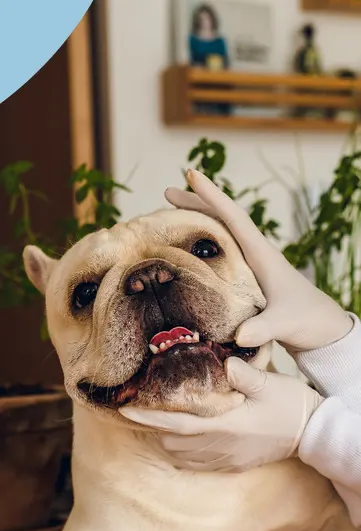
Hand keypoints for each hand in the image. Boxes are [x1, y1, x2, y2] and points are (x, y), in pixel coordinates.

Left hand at [120, 358, 322, 471]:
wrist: (312, 434)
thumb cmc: (290, 405)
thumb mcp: (270, 383)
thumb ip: (244, 375)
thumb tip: (224, 362)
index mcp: (225, 425)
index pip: (176, 424)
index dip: (148, 419)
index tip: (125, 411)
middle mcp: (220, 446)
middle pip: (172, 442)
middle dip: (154, 427)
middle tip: (144, 408)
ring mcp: (225, 459)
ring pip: (181, 455)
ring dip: (168, 438)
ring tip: (162, 419)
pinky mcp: (232, 465)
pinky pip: (197, 464)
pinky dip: (183, 451)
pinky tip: (185, 436)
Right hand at [166, 170, 351, 352]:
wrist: (322, 330)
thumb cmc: (306, 320)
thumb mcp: (284, 323)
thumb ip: (262, 328)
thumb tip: (240, 336)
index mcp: (261, 254)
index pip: (234, 217)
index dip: (212, 196)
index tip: (192, 173)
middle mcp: (255, 254)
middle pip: (222, 220)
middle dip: (195, 204)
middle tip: (166, 193)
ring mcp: (251, 266)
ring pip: (219, 235)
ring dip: (196, 223)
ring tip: (169, 219)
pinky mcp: (248, 280)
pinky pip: (219, 254)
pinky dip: (201, 247)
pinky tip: (187, 254)